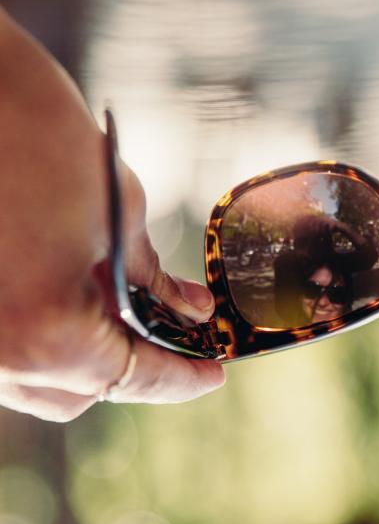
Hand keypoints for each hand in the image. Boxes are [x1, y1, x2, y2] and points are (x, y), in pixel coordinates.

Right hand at [0, 7, 224, 420]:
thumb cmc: (34, 132)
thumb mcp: (117, 209)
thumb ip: (153, 277)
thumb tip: (186, 310)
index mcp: (47, 337)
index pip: (132, 378)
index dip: (181, 375)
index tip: (212, 372)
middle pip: (76, 392)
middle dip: (127, 367)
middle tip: (173, 336)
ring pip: (33, 377)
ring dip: (78, 355)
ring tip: (120, 313)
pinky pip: (4, 347)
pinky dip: (39, 333)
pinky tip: (67, 296)